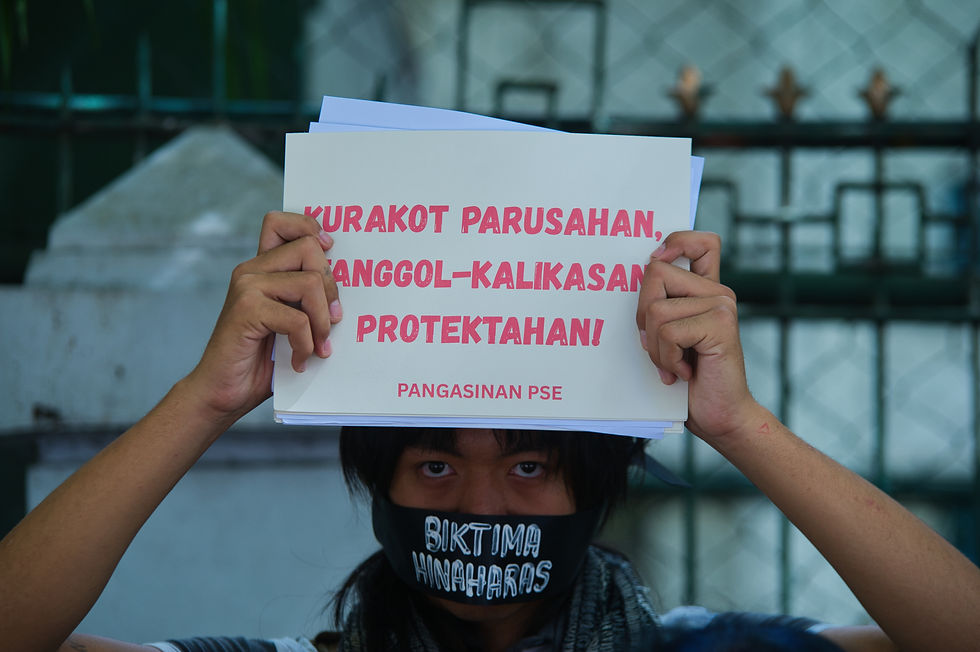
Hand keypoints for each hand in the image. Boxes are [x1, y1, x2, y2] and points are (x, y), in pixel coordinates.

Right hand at [184, 211, 340, 419]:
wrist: (221, 394)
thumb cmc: (261, 361)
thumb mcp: (290, 322)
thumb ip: (307, 299)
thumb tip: (347, 284)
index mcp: (261, 269)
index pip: (280, 222)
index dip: (309, 228)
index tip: (330, 252)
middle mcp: (251, 271)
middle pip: (309, 249)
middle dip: (331, 288)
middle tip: (331, 322)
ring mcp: (246, 288)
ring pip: (310, 283)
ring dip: (322, 321)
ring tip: (319, 345)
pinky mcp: (246, 310)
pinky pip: (297, 319)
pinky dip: (306, 345)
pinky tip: (299, 361)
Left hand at [635, 231, 757, 442]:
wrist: (720, 416)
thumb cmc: (689, 380)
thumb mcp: (667, 337)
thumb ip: (660, 307)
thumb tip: (638, 279)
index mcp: (706, 291)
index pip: (700, 242)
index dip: (676, 242)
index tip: (658, 259)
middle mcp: (718, 292)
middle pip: (655, 273)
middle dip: (642, 315)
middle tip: (660, 347)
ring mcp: (722, 305)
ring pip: (656, 309)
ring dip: (655, 347)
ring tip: (674, 365)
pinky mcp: (721, 324)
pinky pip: (668, 331)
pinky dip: (667, 358)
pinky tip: (684, 372)